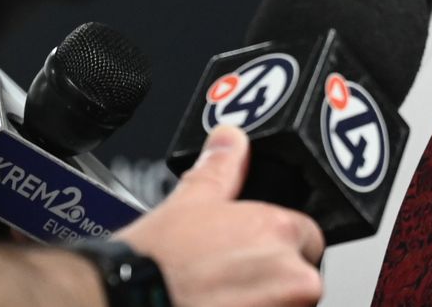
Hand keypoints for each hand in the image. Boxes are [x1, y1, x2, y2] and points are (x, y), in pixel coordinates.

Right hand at [115, 124, 324, 306]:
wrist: (126, 302)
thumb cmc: (153, 266)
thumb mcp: (187, 202)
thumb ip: (221, 168)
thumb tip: (231, 139)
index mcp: (280, 232)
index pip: (305, 236)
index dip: (273, 245)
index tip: (247, 255)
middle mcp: (293, 277)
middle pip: (298, 277)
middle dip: (269, 281)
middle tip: (226, 281)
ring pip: (286, 306)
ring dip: (261, 303)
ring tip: (218, 299)